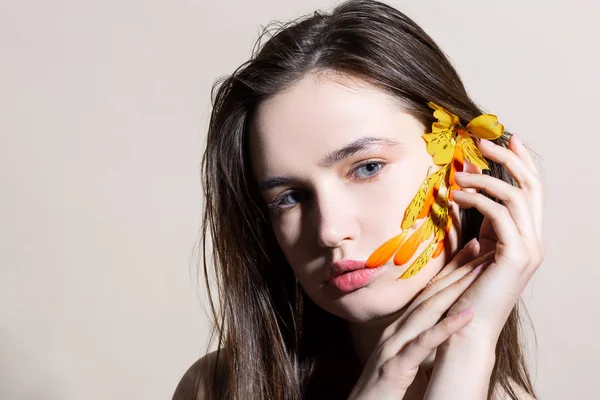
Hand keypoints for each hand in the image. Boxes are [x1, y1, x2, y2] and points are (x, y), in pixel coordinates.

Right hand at [348, 242, 492, 399]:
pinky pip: (424, 344)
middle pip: (429, 296)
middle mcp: (395, 334)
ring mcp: (393, 349)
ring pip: (427, 312)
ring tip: (479, 270)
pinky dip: (446, 328)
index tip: (470, 253)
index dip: (449, 273)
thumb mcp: (401, 365)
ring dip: (455, 289)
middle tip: (479, 246)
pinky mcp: (395, 368)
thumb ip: (416, 348)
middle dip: (455, 270)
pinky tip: (467, 314)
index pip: (427, 296)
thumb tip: (438, 337)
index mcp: (398, 333)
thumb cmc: (381, 395)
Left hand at [443, 133, 545, 345]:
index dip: (522, 162)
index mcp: (526, 237)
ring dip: (485, 180)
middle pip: (532, 186)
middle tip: (483, 142)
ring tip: (457, 175)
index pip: (532, 191)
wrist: (466, 327)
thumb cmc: (464, 290)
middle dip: (509, 159)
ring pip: (517, 196)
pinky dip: (478, 199)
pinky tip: (455, 196)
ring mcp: (529, 249)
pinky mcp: (516, 257)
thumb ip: (479, 221)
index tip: (506, 139)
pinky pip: (500, 214)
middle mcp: (534, 241)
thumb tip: (468, 189)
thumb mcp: (475, 247)